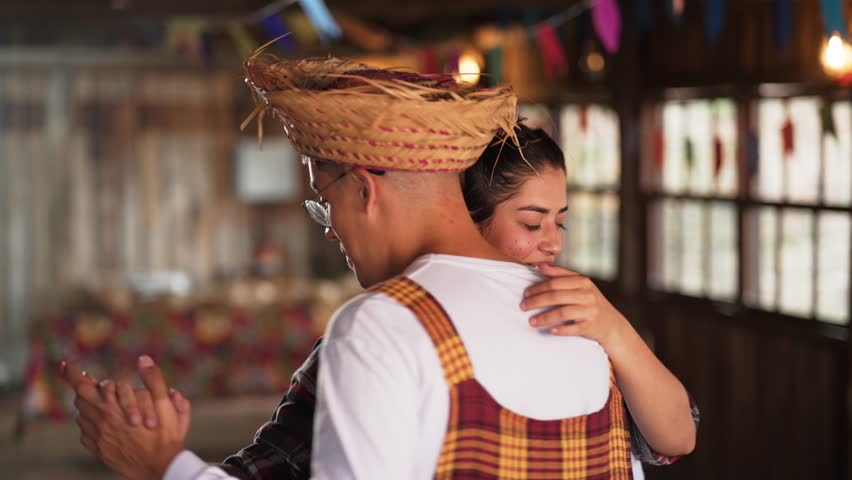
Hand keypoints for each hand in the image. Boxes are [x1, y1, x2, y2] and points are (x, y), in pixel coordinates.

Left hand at [61, 356, 187, 479]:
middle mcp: (99, 423)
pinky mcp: (100, 451)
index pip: (82, 386)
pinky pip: (85, 434)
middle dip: (85, 389)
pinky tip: (103, 424)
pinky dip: (89, 425)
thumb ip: (153, 379)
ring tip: (100, 403)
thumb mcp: (164, 403)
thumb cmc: (164, 435)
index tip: (66, 366)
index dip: (72, 374)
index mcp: (111, 408)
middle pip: (80, 400)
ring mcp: (97, 439)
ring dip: (88, 407)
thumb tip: (143, 359)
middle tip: (90, 382)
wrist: (161, 467)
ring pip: (81, 417)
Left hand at [521, 264, 627, 349]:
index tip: (525, 293)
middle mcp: (587, 294)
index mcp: (582, 281)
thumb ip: (560, 274)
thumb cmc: (589, 301)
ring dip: (544, 317)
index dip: (537, 287)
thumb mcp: (580, 285)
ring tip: (531, 321)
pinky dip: (561, 330)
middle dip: (536, 301)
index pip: (554, 282)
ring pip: (562, 312)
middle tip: (523, 306)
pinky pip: (573, 328)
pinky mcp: (591, 325)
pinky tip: (550, 331)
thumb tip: (540, 265)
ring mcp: (590, 310)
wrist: (611, 323)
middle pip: (556, 296)